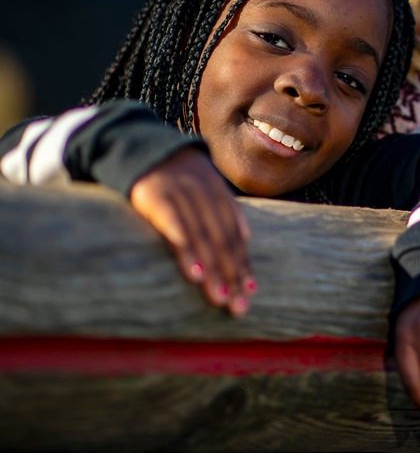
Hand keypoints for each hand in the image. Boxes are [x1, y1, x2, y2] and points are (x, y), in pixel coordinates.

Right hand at [129, 147, 251, 315]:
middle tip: (238, 306)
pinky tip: (195, 273)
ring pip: (203, 238)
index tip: (250, 291)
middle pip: (223, 240)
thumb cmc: (171, 174)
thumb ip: (222, 208)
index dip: (243, 262)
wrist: (135, 145)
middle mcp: (205, 195)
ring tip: (219, 298)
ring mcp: (183, 195)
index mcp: (218, 193)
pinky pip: (176, 228)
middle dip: (232, 275)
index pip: (234, 235)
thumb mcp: (201, 185)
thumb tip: (246, 236)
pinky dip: (187, 250)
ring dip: (214, 271)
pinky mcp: (158, 197)